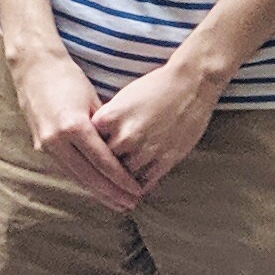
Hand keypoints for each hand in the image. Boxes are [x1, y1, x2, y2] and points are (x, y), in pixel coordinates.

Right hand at [11, 39, 145, 212]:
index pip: (103, 162)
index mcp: (73, 126)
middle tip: (131, 205)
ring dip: (97, 192)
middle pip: (89, 176)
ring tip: (116, 202)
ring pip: (75, 176)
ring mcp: (45, 144)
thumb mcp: (93, 101)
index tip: (138, 191)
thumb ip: (104, 128)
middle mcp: (56, 139)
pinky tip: (96, 187)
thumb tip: (123, 152)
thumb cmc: (67, 78)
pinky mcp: (40, 145)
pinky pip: (66, 168)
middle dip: (111, 193)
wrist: (33, 67)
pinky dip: (83, 179)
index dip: (121, 180)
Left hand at [94, 55, 227, 194]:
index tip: (84, 162)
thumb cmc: (153, 88)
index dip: (86, 154)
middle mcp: (124, 136)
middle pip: (102, 164)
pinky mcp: (166, 159)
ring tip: (117, 190)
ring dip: (120, 184)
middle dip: (101, 172)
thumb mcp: (120, 101)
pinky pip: (146, 181)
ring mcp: (145, 150)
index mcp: (107, 118)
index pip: (87, 145)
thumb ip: (105, 122)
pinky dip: (138, 186)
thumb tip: (92, 141)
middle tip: (99, 182)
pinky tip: (135, 187)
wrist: (190, 84)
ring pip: (123, 177)